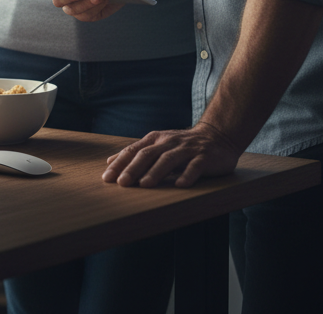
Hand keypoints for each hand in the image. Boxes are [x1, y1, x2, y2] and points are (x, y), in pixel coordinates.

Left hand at [101, 121, 241, 188]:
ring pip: (168, 160)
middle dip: (133, 169)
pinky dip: (187, 175)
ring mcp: (187, 149)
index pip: (133, 151)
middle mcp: (169, 142)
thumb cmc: (181, 145)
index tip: (106, 178)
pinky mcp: (204, 157)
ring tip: (144, 184)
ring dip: (156, 172)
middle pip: (147, 155)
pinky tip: (179, 185)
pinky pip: (195, 166)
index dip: (119, 163)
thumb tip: (111, 162)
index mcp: (155, 139)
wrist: (216, 136)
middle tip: (121, 183)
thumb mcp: (158, 146)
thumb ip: (137, 153)